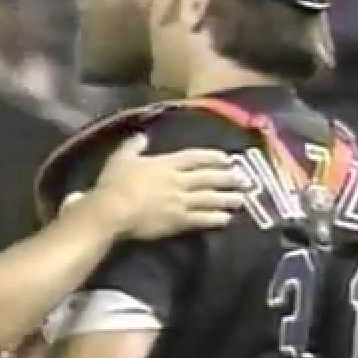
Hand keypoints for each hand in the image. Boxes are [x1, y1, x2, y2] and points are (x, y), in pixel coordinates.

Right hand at [93, 134, 245, 240]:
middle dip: (228, 178)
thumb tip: (142, 136)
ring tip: (242, 200)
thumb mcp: (121, 158)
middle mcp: (178, 180)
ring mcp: (180, 201)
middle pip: (209, 178)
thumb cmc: (114, 184)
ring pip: (210, 198)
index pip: (195, 157)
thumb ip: (133, 146)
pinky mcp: (178, 221)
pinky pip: (201, 219)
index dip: (213, 157)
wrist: (113, 211)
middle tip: (244, 179)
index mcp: (166, 163)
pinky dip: (215, 219)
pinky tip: (227, 219)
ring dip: (227, 199)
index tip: (227, 158)